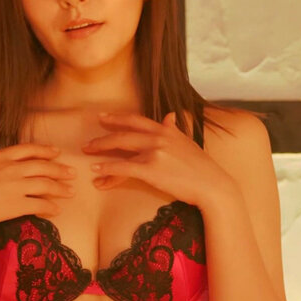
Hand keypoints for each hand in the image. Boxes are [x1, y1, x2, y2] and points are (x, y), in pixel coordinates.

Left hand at [81, 111, 237, 208]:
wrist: (213, 185)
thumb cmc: (201, 168)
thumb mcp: (187, 142)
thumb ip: (174, 129)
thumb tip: (170, 115)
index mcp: (166, 130)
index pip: (136, 120)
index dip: (117, 118)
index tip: (103, 117)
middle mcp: (159, 137)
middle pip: (124, 133)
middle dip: (103, 137)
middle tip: (88, 142)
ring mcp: (154, 152)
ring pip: (120, 147)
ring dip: (101, 151)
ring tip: (88, 155)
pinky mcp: (151, 169)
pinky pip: (123, 168)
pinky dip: (108, 170)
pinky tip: (98, 172)